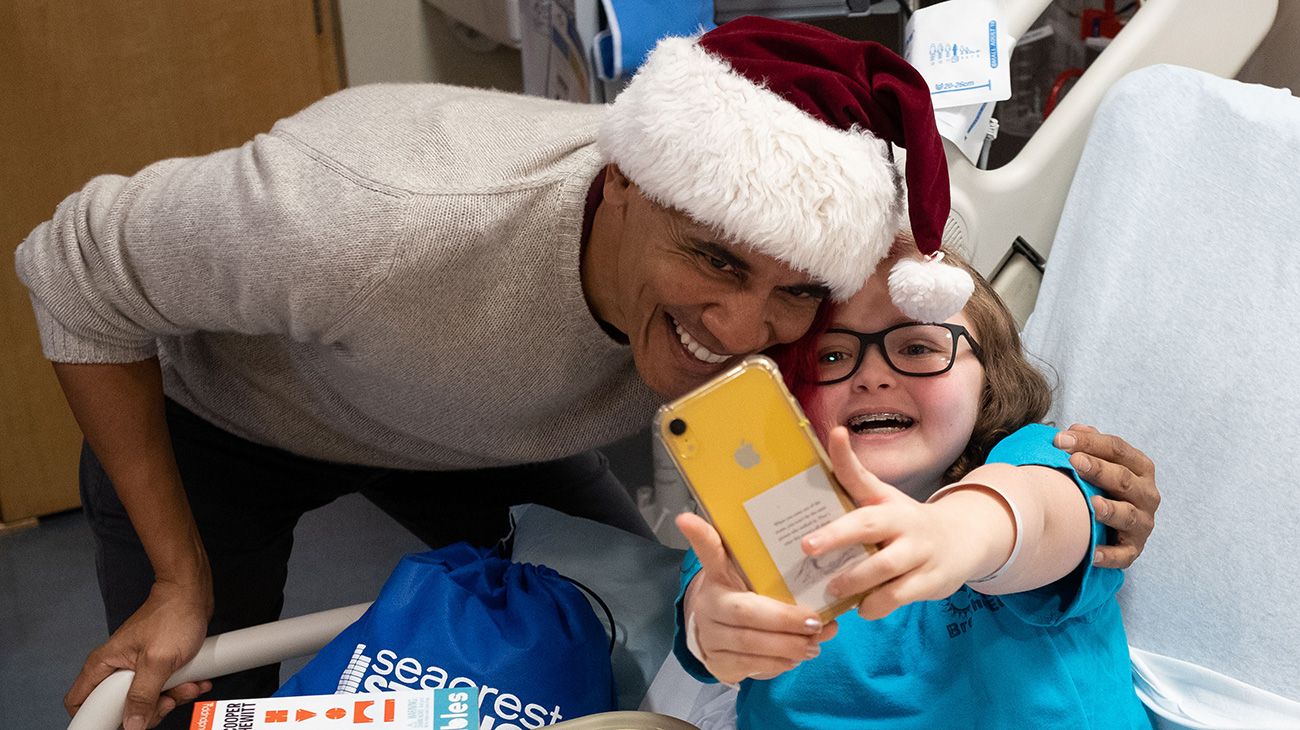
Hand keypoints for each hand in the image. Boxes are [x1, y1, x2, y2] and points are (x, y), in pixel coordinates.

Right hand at [65, 580, 212, 728]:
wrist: (194, 594)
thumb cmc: (173, 615)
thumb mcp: (158, 661)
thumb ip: (143, 695)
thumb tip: (131, 724)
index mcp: (103, 665)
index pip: (80, 702)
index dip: (96, 718)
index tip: (122, 721)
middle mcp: (116, 667)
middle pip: (120, 708)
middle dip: (149, 709)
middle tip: (167, 700)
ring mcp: (137, 668)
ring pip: (147, 700)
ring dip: (172, 698)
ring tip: (188, 684)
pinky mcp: (156, 666)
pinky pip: (164, 688)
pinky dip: (181, 688)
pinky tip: (195, 681)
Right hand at [675, 513, 835, 684]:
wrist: (715, 634)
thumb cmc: (743, 598)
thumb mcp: (753, 579)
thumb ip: (787, 581)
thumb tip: (826, 605)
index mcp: (717, 576)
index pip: (709, 552)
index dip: (700, 536)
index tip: (687, 517)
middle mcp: (709, 604)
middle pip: (746, 611)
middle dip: (786, 619)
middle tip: (816, 622)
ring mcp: (710, 636)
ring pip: (751, 643)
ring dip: (788, 646)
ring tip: (814, 644)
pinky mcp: (718, 663)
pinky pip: (751, 665)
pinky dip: (778, 664)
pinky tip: (795, 658)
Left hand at [802, 428, 999, 619]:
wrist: (962, 541)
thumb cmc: (905, 522)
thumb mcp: (881, 500)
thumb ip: (852, 479)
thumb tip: (830, 438)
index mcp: (887, 501)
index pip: (863, 476)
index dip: (845, 456)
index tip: (836, 435)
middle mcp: (904, 522)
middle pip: (870, 525)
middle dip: (837, 536)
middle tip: (807, 547)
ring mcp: (920, 551)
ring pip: (885, 566)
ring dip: (855, 580)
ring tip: (832, 588)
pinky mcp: (931, 580)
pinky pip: (898, 596)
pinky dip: (876, 604)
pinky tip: (863, 607)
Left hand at [1054, 424, 1158, 568]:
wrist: (1115, 525)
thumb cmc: (1103, 486)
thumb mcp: (1101, 461)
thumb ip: (1089, 444)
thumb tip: (1073, 430)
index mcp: (1139, 467)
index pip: (1117, 449)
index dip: (1090, 442)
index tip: (1060, 440)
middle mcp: (1146, 494)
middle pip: (1122, 479)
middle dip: (1098, 469)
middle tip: (1074, 461)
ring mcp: (1142, 523)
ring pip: (1128, 515)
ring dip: (1110, 510)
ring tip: (1092, 504)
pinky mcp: (1133, 549)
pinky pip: (1123, 554)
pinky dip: (1110, 555)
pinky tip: (1093, 553)